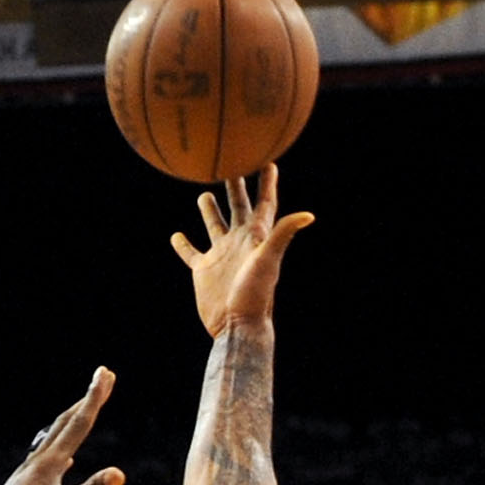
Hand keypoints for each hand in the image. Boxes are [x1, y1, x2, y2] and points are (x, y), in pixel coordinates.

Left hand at [0, 369, 125, 484]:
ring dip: (72, 421)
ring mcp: (29, 474)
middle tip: (103, 377)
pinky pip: (47, 463)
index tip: (105, 373)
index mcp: (50, 464)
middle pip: (66, 423)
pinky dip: (60, 454)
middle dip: (86, 400)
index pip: (78, 424)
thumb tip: (119, 474)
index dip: (94, 398)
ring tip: (83, 409)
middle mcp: (38, 462)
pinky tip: (65, 462)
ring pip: (55, 439)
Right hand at [172, 166, 313, 337]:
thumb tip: (308, 215)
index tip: (268, 159)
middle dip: (235, 184)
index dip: (267, 182)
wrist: (236, 324)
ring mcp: (221, 255)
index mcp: (257, 236)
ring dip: (210, 210)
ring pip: (214, 225)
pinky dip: (183, 244)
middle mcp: (239, 241)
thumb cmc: (255, 293)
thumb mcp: (268, 259)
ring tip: (204, 194)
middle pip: (238, 206)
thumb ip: (283, 234)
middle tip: (230, 160)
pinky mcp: (204, 270)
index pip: (265, 203)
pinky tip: (177, 235)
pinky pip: (191, 253)